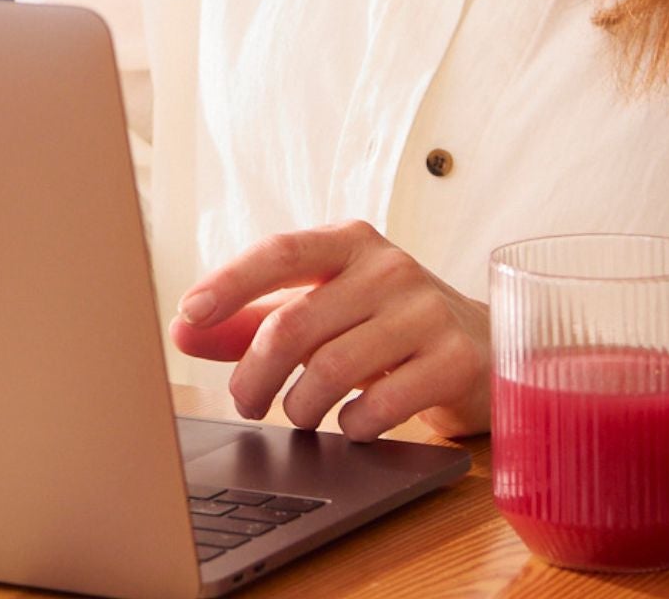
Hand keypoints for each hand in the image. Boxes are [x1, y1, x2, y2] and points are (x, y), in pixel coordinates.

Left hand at [169, 221, 491, 440]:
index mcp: (351, 243)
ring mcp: (425, 312)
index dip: (230, 282)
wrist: (485, 350)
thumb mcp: (326, 309)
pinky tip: (353, 423)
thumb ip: (254, 319)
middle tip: (245, 403)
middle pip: (295, 323)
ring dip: (300, 406)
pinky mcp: (453, 361)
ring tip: (299, 415)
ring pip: (331, 369)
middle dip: (254, 374)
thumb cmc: (388, 325)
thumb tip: (183, 329)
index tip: (188, 313)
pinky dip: (352, 425)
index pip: (280, 252)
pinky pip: (380, 406)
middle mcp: (389, 267)